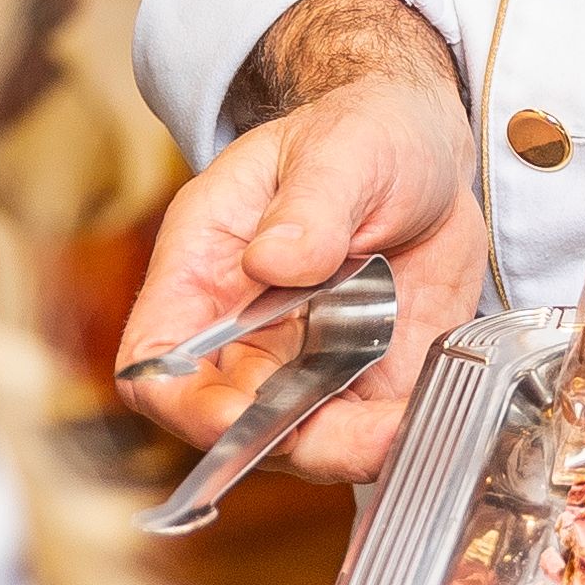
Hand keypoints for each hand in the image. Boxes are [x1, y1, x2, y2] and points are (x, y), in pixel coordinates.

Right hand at [110, 0, 484, 486]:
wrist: (428, 148)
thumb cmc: (361, 134)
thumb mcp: (339, 148)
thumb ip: (309, 204)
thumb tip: (273, 260)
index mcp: (206, 269)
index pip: (156, 359)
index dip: (180, 401)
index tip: (230, 415)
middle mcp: (246, 332)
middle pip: (231, 420)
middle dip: (283, 437)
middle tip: (351, 430)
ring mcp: (306, 363)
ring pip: (302, 440)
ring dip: (346, 449)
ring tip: (399, 427)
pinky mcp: (367, 379)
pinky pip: (368, 432)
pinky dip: (394, 437)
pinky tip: (428, 413)